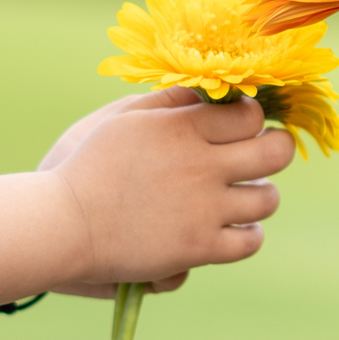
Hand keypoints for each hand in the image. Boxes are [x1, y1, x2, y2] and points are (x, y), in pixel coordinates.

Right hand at [49, 90, 295, 286]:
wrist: (62, 225)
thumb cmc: (88, 166)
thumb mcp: (123, 118)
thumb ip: (170, 101)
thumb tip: (209, 92)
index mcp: (182, 129)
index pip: (251, 115)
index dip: (252, 119)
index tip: (242, 126)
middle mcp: (200, 166)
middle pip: (275, 152)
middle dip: (276, 149)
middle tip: (265, 154)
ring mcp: (203, 209)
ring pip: (268, 200)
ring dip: (260, 195)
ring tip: (242, 194)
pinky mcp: (199, 248)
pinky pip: (250, 242)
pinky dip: (247, 235)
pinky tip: (233, 227)